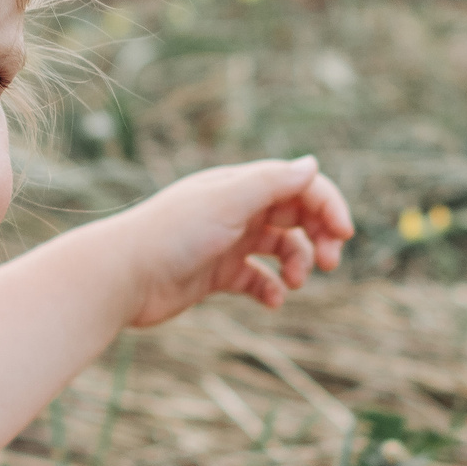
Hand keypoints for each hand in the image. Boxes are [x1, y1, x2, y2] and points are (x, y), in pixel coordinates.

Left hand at [113, 157, 353, 328]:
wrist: (122, 277)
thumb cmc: (171, 235)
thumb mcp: (226, 204)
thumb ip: (271, 184)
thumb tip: (313, 164)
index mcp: (238, 185)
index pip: (298, 185)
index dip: (327, 204)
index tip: (344, 234)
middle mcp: (235, 210)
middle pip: (295, 215)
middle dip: (319, 236)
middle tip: (330, 263)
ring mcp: (226, 242)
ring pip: (280, 249)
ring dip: (298, 264)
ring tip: (295, 283)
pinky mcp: (216, 274)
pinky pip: (257, 279)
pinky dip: (272, 289)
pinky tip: (272, 301)